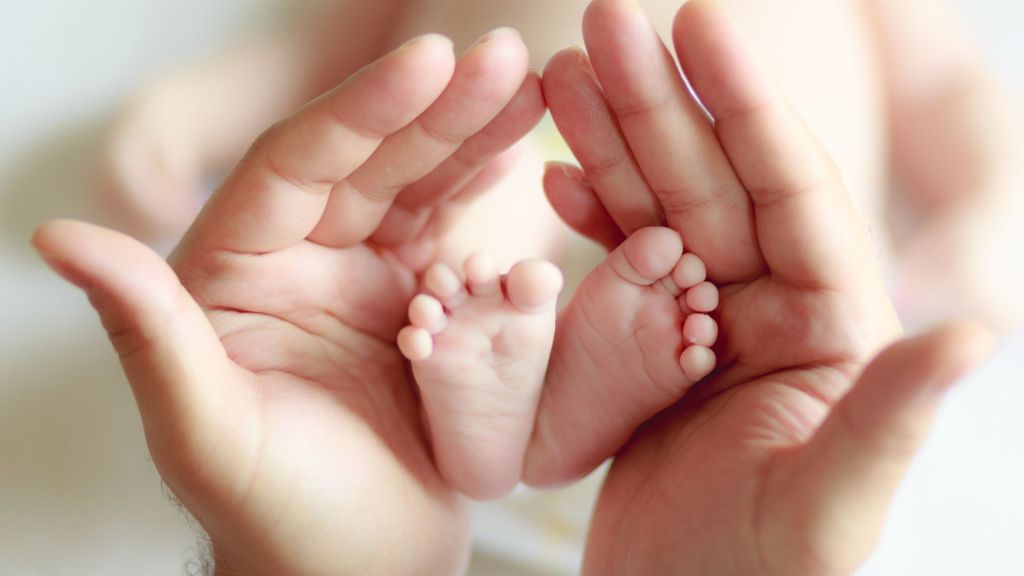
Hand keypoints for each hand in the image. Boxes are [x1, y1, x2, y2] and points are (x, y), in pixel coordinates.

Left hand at [35, 30, 542, 575]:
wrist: (358, 570)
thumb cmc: (278, 520)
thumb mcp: (208, 433)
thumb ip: (149, 330)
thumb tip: (59, 236)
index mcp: (232, 275)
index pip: (297, 167)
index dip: (363, 110)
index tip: (428, 59)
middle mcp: (294, 262)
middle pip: (368, 164)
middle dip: (435, 109)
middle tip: (500, 58)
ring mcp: (359, 279)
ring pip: (415, 188)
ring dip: (469, 136)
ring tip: (526, 85)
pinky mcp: (414, 303)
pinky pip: (450, 234)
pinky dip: (483, 191)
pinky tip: (517, 151)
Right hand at [541, 1, 991, 572]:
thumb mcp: (826, 509)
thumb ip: (888, 418)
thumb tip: (974, 333)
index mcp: (831, 331)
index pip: (790, 192)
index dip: (744, 105)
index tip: (696, 21)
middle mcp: (775, 315)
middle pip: (714, 185)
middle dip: (657, 102)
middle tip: (600, 23)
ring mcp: (708, 329)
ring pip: (659, 213)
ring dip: (611, 145)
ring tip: (559, 74)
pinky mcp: (652, 353)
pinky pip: (620, 268)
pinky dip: (588, 221)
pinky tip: (553, 176)